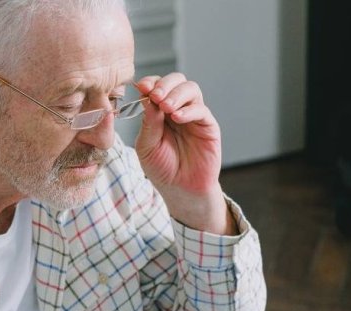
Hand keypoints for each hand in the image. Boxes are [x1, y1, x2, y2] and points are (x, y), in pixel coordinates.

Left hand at [134, 74, 234, 234]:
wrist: (180, 189)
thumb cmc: (162, 168)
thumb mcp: (147, 146)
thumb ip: (148, 123)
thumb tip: (148, 98)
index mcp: (158, 112)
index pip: (156, 87)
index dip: (150, 83)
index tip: (142, 87)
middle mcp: (177, 109)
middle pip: (176, 81)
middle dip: (165, 84)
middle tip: (155, 95)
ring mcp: (193, 116)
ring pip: (191, 89)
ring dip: (176, 94)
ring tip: (166, 107)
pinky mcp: (208, 126)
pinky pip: (201, 110)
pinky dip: (188, 110)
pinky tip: (177, 118)